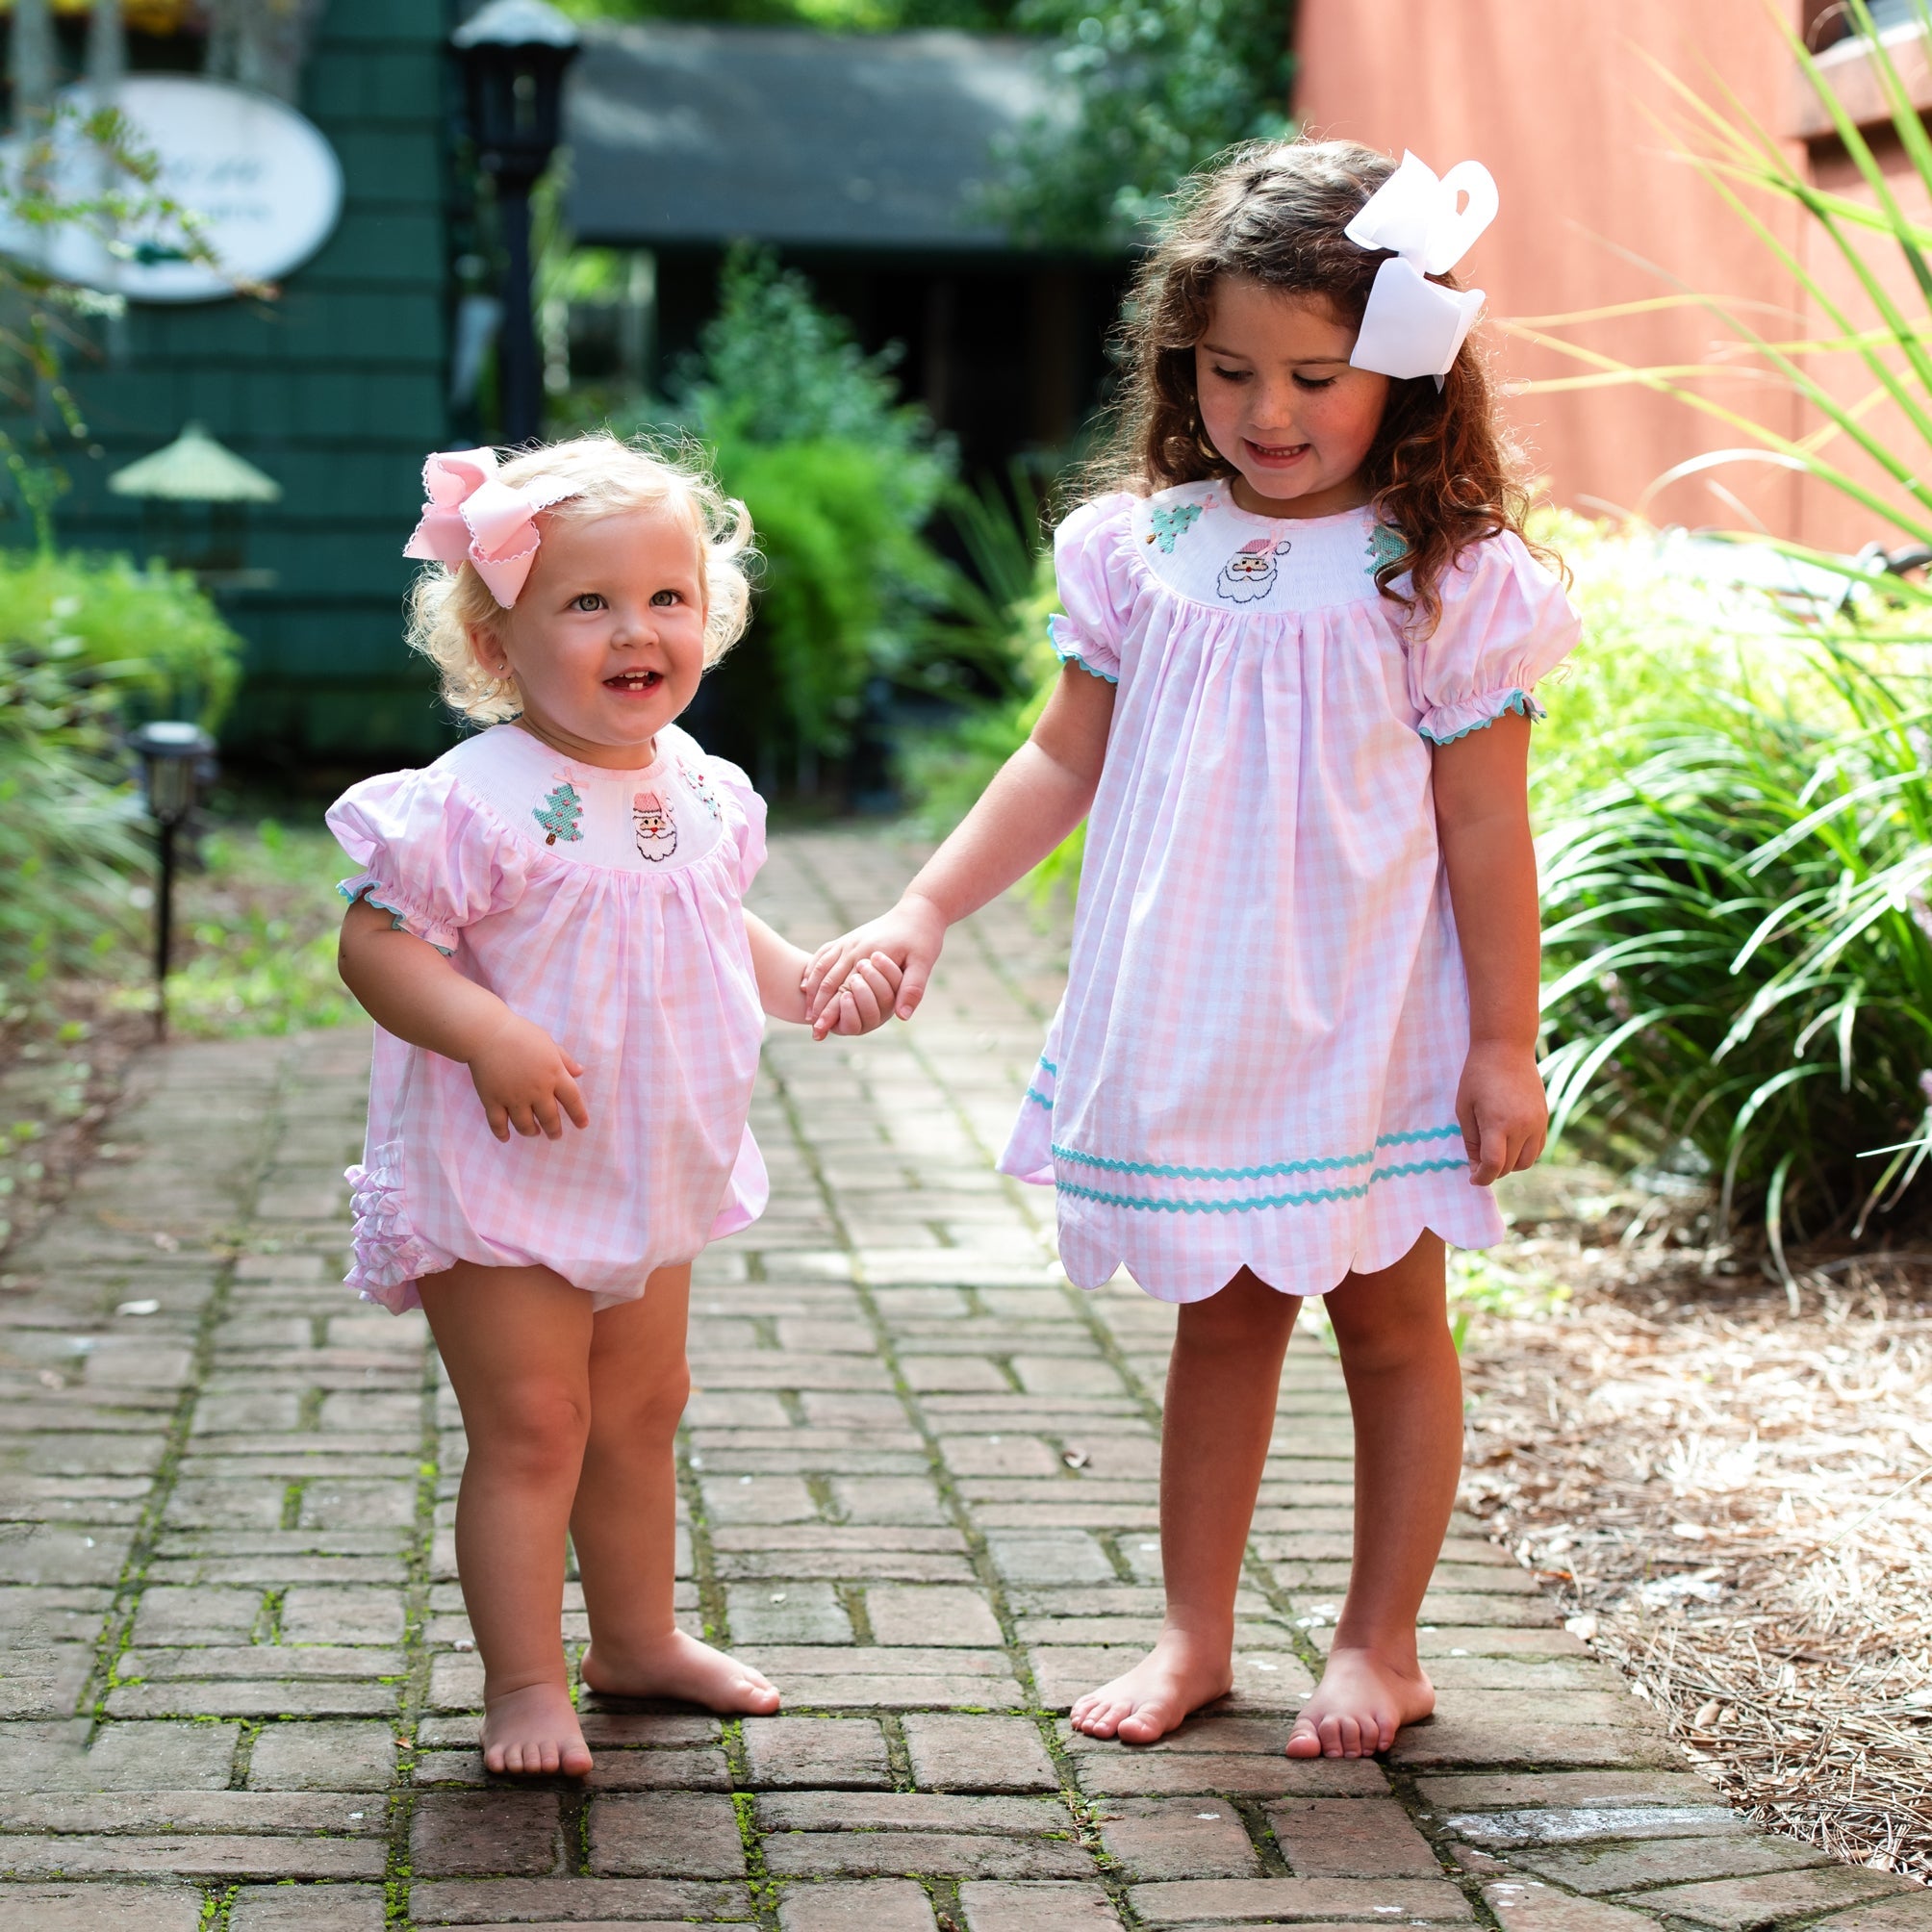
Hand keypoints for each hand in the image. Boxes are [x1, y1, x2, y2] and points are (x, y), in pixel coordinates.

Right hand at [465, 1010, 588, 1142]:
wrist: (487, 1033)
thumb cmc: (520, 1034)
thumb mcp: (549, 1043)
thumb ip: (565, 1059)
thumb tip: (580, 1072)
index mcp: (554, 1074)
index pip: (573, 1100)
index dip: (579, 1115)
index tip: (583, 1125)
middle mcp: (537, 1090)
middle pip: (549, 1118)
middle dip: (554, 1130)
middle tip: (555, 1135)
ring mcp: (514, 1097)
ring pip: (525, 1125)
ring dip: (531, 1132)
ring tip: (534, 1132)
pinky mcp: (493, 1100)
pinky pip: (498, 1124)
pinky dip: (502, 1133)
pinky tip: (506, 1137)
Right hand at [803, 895, 946, 1037]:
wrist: (919, 909)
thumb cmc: (923, 937)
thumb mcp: (924, 962)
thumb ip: (912, 989)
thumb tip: (902, 1016)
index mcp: (870, 956)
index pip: (843, 990)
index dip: (831, 1012)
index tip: (822, 1031)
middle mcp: (854, 948)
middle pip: (827, 981)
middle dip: (817, 1007)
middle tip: (813, 1029)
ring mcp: (849, 941)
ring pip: (821, 967)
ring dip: (811, 991)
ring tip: (807, 1013)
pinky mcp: (849, 938)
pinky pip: (824, 953)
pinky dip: (812, 970)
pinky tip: (805, 984)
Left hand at [1455, 1040, 1547, 1185]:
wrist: (1506, 1048)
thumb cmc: (1477, 1075)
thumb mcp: (1464, 1107)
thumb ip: (1470, 1140)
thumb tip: (1475, 1167)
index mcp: (1498, 1123)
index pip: (1494, 1165)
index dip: (1482, 1177)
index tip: (1473, 1178)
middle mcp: (1522, 1126)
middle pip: (1509, 1166)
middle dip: (1492, 1170)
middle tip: (1477, 1162)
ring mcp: (1537, 1123)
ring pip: (1526, 1162)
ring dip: (1509, 1165)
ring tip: (1493, 1153)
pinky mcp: (1544, 1118)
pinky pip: (1537, 1149)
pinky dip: (1523, 1155)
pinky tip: (1509, 1146)